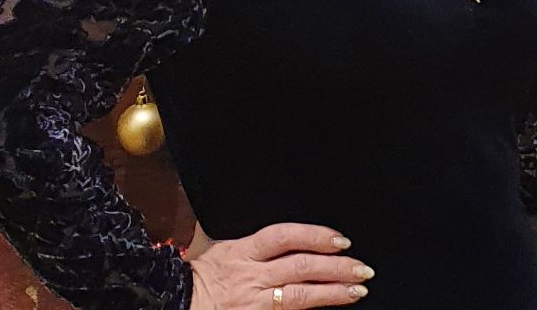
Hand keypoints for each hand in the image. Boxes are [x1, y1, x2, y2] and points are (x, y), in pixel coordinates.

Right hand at [187, 222, 372, 308]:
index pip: (284, 237)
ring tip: (357, 290)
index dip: (315, 235)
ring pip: (300, 296)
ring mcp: (255, 302)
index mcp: (241, 252)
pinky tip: (330, 309)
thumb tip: (281, 234)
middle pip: (300, 267)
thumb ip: (250, 243)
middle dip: (335, 267)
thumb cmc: (198, 278)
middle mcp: (250, 276)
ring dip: (333, 293)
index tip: (340, 239)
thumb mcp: (218, 248)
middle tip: (362, 267)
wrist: (174, 304)